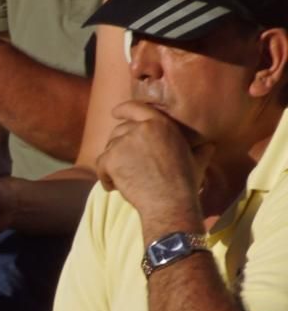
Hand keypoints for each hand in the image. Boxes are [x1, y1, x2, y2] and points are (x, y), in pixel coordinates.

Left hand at [95, 101, 204, 228]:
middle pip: (119, 131)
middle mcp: (141, 128)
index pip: (136, 108)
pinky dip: (105, 177)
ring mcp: (124, 143)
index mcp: (161, 123)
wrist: (169, 202)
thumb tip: (209, 146)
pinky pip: (100, 165)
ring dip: (113, 163)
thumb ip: (200, 150)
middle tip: (127, 164)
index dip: (123, 110)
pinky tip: (114, 187)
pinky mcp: (111, 158)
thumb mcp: (198, 161)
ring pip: (109, 149)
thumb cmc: (185, 183)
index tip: (115, 113)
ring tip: (125, 179)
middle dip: (119, 146)